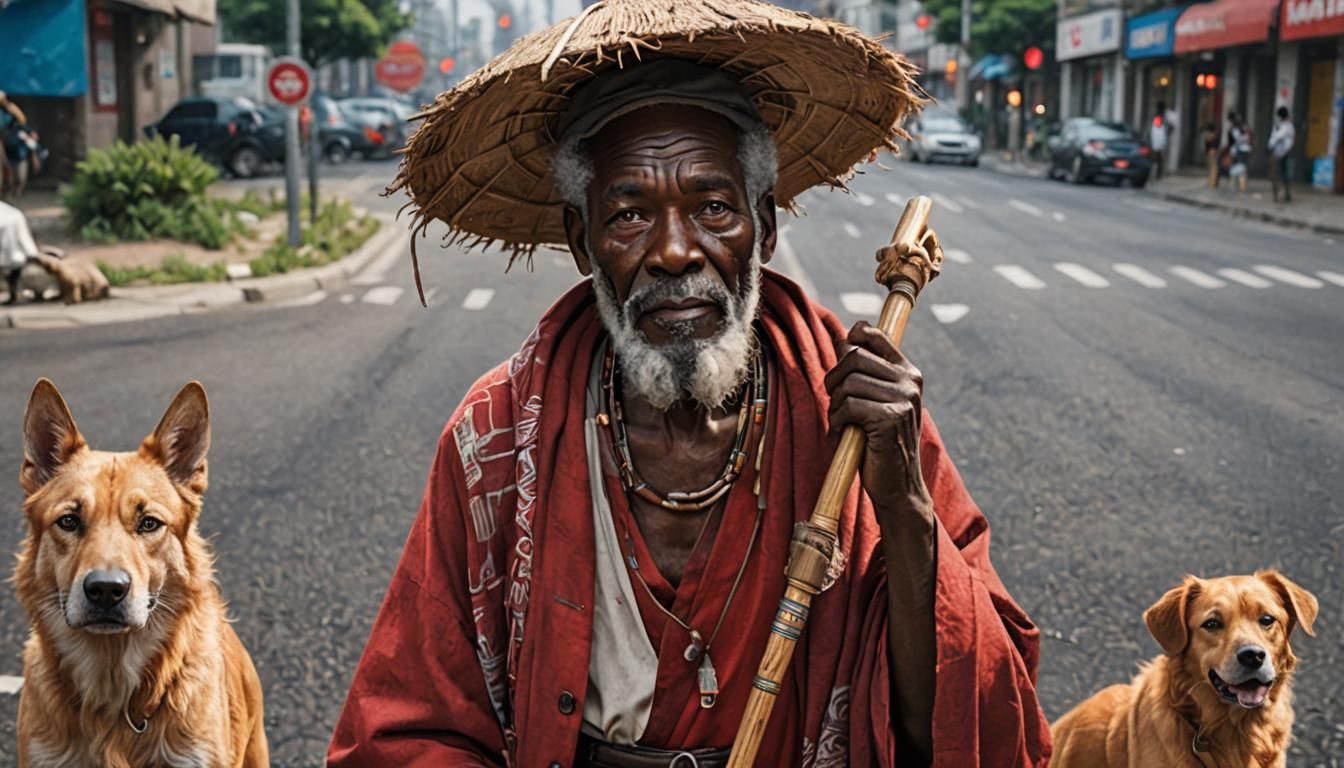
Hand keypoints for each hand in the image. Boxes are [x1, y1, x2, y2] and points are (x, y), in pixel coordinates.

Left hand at [823, 321, 933, 527]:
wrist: (899, 486)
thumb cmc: (880, 443)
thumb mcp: (875, 401)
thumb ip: (864, 372)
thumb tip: (843, 339)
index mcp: (909, 373)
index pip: (876, 335)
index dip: (853, 338)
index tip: (844, 352)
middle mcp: (910, 382)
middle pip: (854, 357)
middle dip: (834, 378)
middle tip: (835, 400)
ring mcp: (903, 399)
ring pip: (848, 383)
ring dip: (835, 404)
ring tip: (843, 421)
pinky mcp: (890, 418)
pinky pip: (848, 405)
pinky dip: (837, 420)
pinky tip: (844, 431)